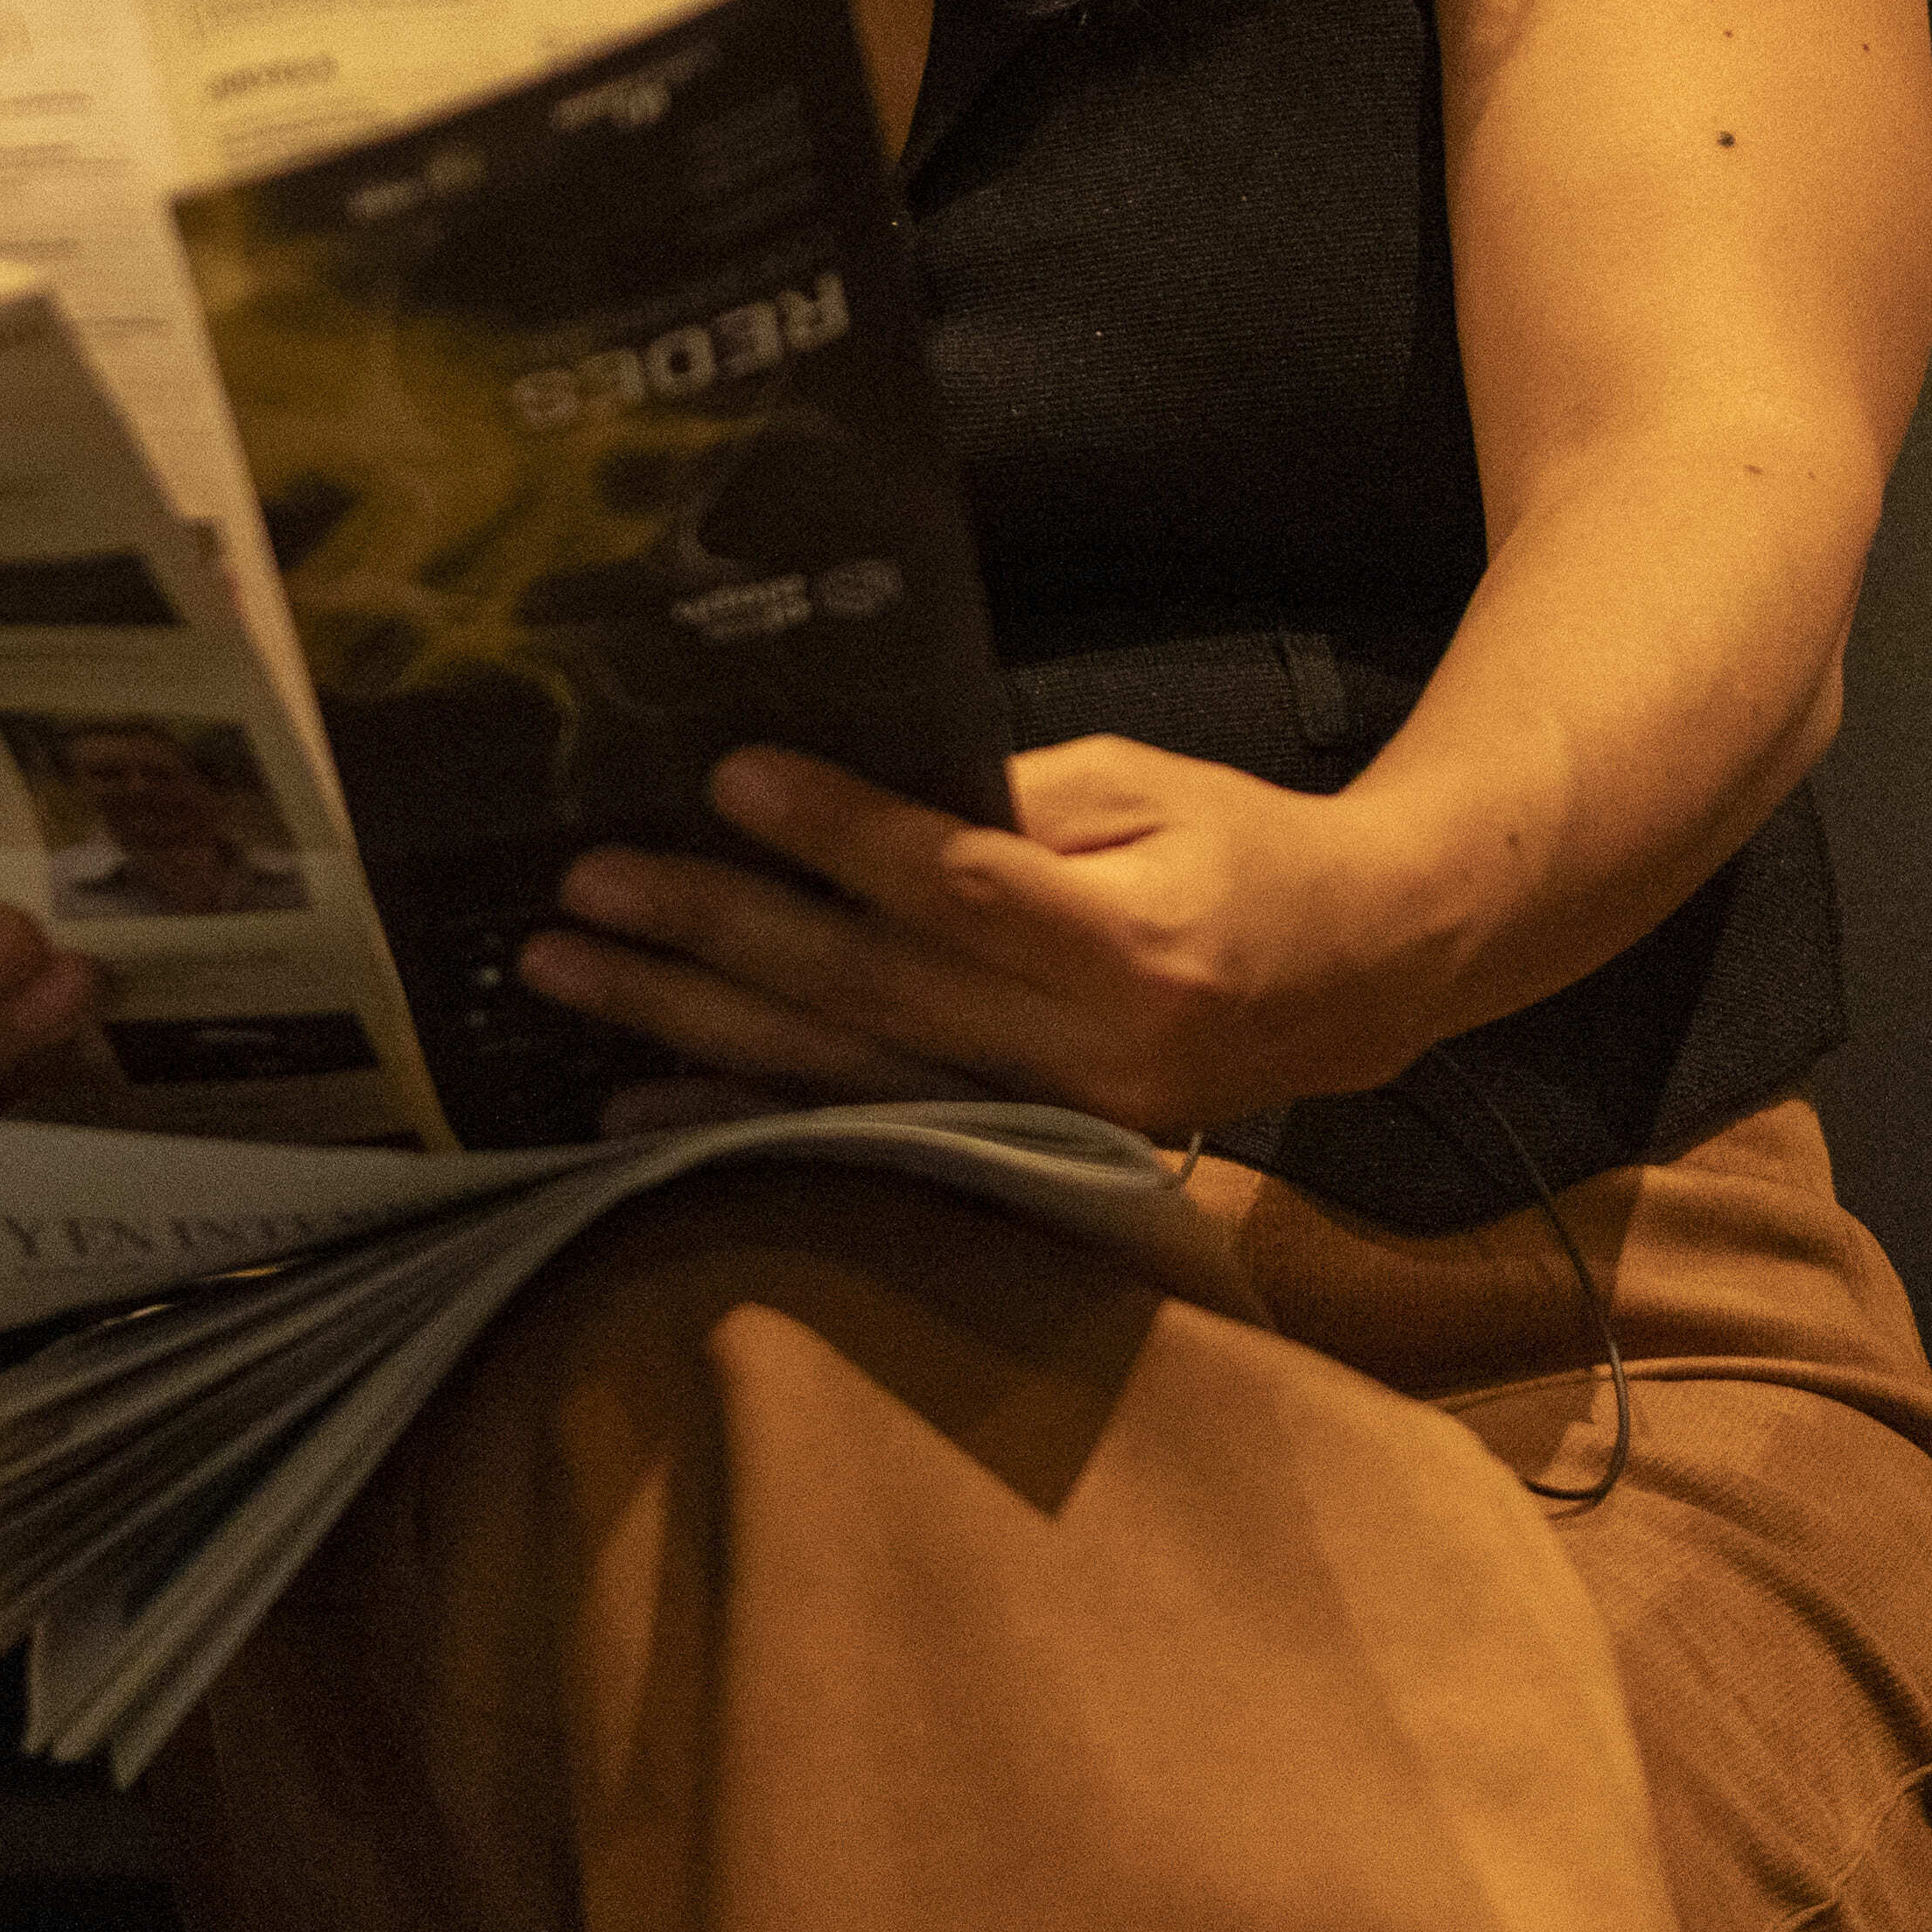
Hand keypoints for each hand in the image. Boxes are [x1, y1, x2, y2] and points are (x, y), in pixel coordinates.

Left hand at [514, 739, 1463, 1140]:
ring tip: (568, 978)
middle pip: (872, 991)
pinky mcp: (1020, 1154)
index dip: (841, 833)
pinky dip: (740, 1117)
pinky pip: (859, 1134)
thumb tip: (853, 792)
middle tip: (584, 889)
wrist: (1363, 977)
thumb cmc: (1240, 848)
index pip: (962, 886)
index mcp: (1136, 943)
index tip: (728, 776)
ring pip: (842, 1076)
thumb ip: (1008, 802)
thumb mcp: (1145, 786)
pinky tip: (635, 1103)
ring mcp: (1049, 1122)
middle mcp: (1092, 1053)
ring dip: (689, 1027)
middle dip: (713, 934)